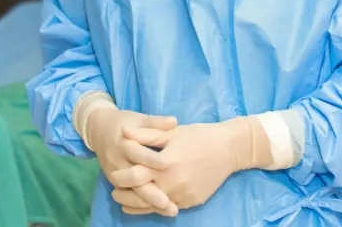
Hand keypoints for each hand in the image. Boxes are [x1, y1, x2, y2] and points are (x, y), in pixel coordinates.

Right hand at [86, 107, 179, 215]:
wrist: (99, 130)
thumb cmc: (124, 123)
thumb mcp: (138, 119)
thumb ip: (156, 122)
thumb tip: (175, 121)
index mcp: (124, 142)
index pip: (137, 153)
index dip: (151, 159)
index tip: (167, 165)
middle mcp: (118, 160)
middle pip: (133, 179)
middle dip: (151, 192)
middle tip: (168, 202)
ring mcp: (115, 173)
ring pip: (132, 192)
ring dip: (149, 203)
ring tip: (169, 209)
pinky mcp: (115, 182)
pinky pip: (129, 197)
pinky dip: (144, 205)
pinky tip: (159, 210)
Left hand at [111, 117, 271, 212]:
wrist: (228, 149)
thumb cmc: (198, 135)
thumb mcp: (170, 132)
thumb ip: (146, 135)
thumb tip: (123, 132)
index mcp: (166, 163)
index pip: (136, 174)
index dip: (122, 176)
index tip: (112, 174)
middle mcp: (174, 183)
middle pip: (142, 195)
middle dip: (126, 195)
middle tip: (114, 193)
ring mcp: (184, 195)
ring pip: (155, 206)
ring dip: (138, 206)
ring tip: (125, 203)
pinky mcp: (192, 202)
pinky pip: (169, 208)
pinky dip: (156, 208)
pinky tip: (148, 205)